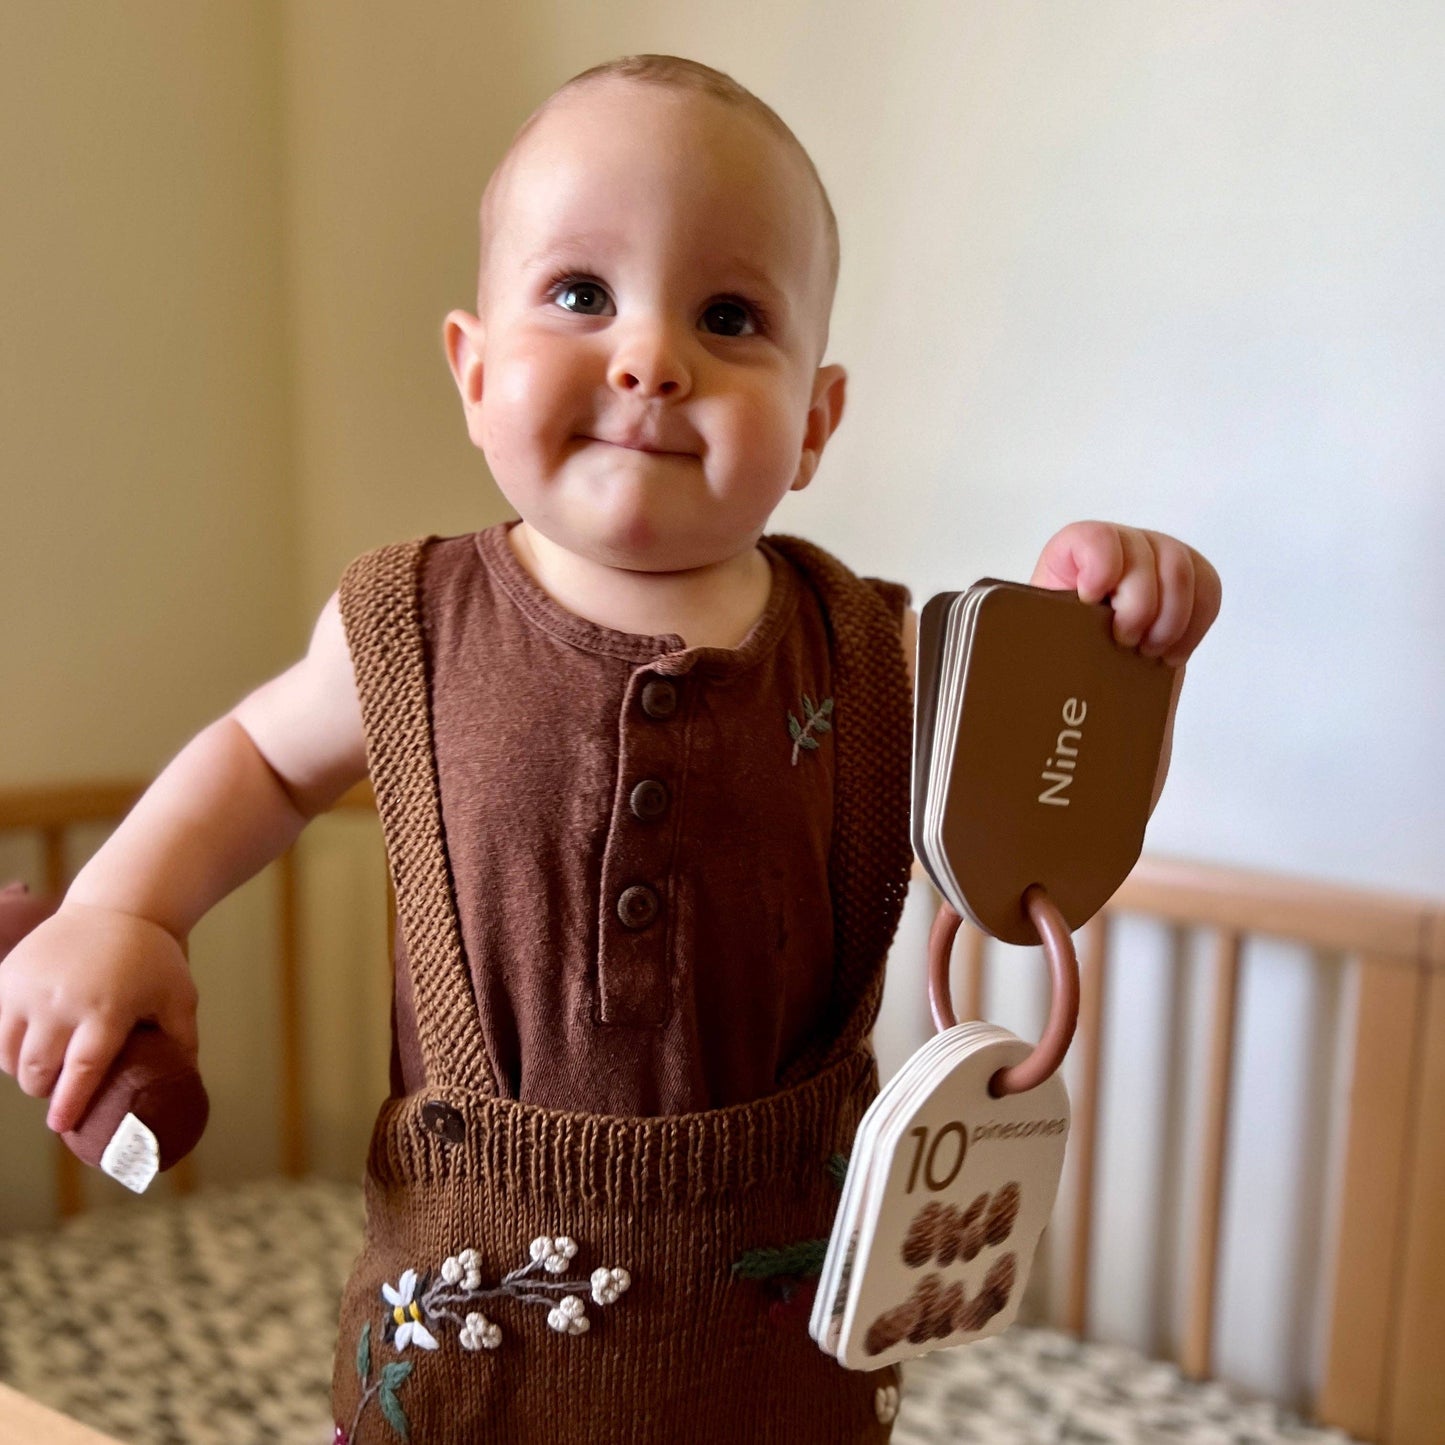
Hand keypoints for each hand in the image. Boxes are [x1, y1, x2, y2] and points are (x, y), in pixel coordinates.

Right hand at [0, 903, 197, 1133]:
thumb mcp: (179, 996)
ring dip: (24, 1071)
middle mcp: (62, 1001)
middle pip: (39, 1070)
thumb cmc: (153, 957)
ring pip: (10, 1055)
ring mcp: (29, 989)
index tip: (62, 1126)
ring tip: (45, 1069)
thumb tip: (184, 1086)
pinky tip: (31, 1044)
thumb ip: (182, 1041)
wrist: (117, 905)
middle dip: (46, 1089)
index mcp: (107, 1009)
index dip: (69, 1104)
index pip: (81, 1071)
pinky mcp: (7, 977)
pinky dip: (10, 1045)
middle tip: (59, 1091)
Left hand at [1030, 522, 1220, 666]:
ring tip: (1149, 652)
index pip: (1093, 536)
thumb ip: (1040, 630)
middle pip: (1145, 553)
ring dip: (1169, 619)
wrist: (1089, 667)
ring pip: (1180, 569)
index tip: (1090, 600)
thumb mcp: (1042, 636)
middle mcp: (1119, 545)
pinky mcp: (1189, 577)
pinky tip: (1172, 654)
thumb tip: (1022, 656)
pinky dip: (1194, 626)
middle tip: (1125, 642)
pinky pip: (1208, 588)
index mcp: (1073, 552)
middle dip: (1139, 605)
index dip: (1100, 565)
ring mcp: (1157, 556)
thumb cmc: (1060, 649)